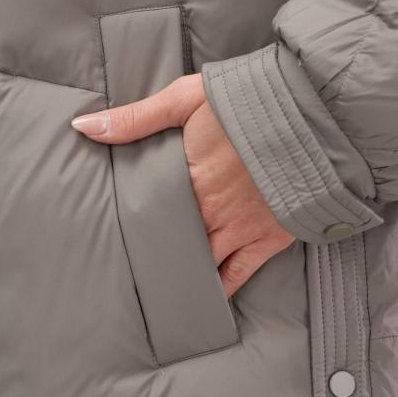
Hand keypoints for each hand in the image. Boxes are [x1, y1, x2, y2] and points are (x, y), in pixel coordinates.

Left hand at [71, 73, 293, 296]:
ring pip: (198, 263)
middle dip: (150, 254)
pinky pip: (237, 275)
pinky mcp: (266, 240)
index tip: (109, 236)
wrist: (313, 114)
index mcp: (185, 176)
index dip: (128, 225)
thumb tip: (84, 128)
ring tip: (157, 291)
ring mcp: (237, 229)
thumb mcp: (189, 97)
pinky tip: (203, 300)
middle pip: (169, 241)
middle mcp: (208, 210)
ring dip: (179, 274)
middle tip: (127, 271)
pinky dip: (219, 290)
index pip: (145, 210)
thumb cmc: (251, 101)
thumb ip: (137, 118)